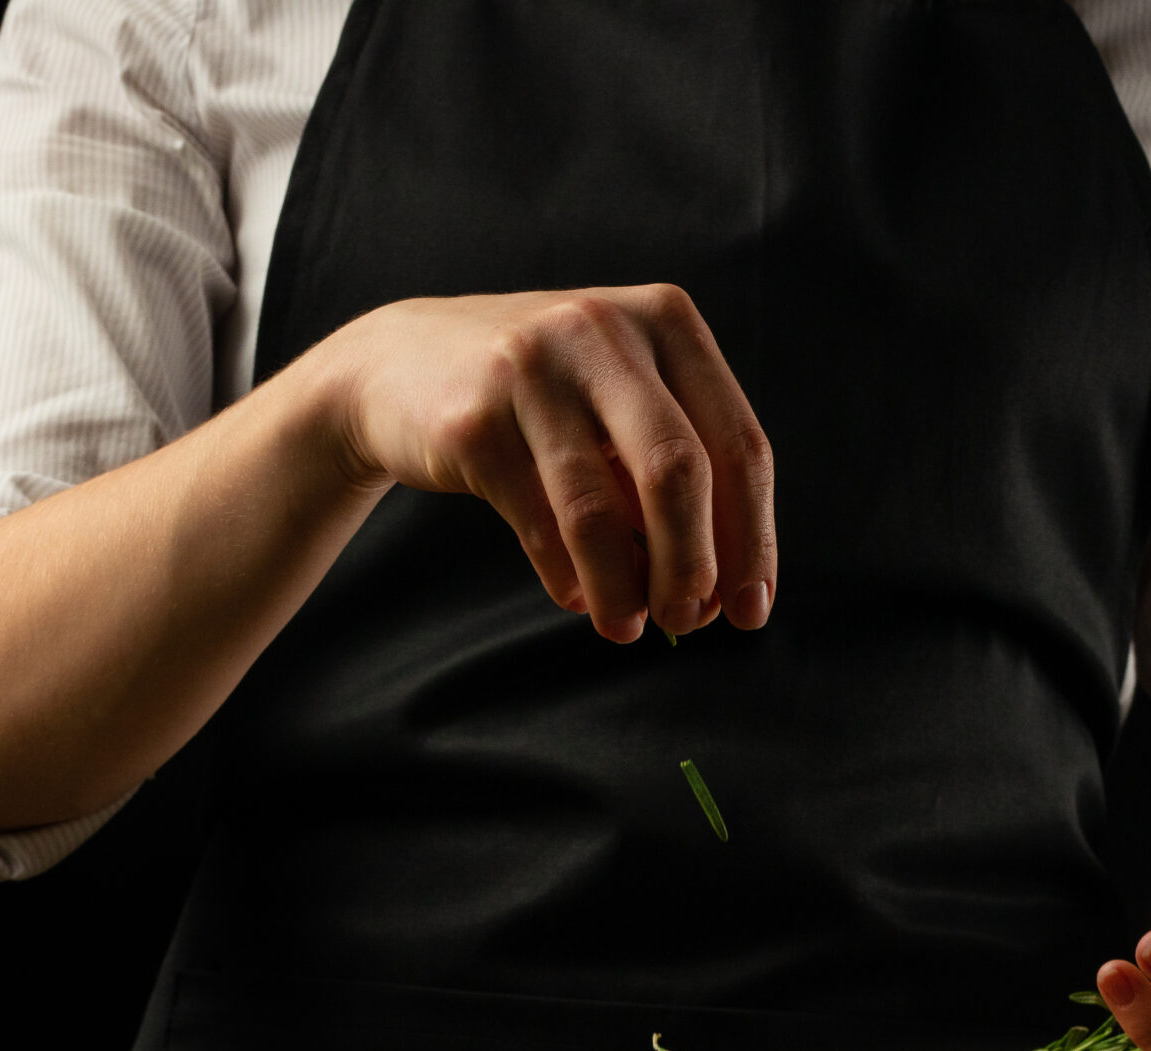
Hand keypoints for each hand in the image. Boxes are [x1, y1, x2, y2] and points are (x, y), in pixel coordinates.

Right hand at [321, 285, 776, 645]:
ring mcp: (534, 368)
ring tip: (626, 627)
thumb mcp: (620, 408)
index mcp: (667, 322)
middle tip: (686, 624)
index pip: (739, 446)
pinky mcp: (474, 419)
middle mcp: (604, 331)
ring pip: (601, 509)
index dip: (753, 540)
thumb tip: (721, 591)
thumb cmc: (540, 403)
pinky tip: (576, 598)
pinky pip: (539, 523)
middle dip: (693, 566)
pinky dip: (567, 577)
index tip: (750, 612)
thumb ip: (674, 476)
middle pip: (679, 472)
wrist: (397, 366)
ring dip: (623, 588)